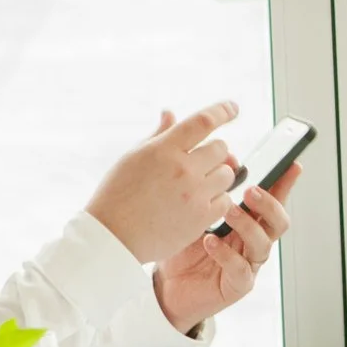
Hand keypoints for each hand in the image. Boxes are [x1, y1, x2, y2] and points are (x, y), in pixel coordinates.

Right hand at [84, 102, 240, 265]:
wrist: (113, 237)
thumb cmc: (117, 194)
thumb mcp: (133, 158)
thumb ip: (158, 135)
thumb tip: (170, 113)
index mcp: (164, 150)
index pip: (203, 122)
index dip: (222, 111)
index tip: (233, 108)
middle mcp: (183, 169)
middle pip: (221, 148)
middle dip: (214, 151)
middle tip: (199, 162)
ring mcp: (194, 194)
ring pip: (227, 174)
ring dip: (217, 175)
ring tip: (197, 184)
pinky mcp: (201, 218)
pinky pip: (226, 200)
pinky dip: (218, 199)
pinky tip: (199, 202)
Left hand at [153, 163, 301, 335]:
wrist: (165, 287)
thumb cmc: (181, 248)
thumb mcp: (193, 213)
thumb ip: (211, 188)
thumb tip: (227, 156)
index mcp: (248, 223)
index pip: (273, 201)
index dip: (285, 184)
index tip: (293, 165)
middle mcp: (252, 243)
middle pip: (278, 222)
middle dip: (269, 204)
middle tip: (250, 192)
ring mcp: (248, 264)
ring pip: (263, 244)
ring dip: (248, 225)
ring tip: (228, 212)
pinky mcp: (237, 285)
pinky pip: (241, 269)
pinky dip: (226, 254)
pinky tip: (210, 242)